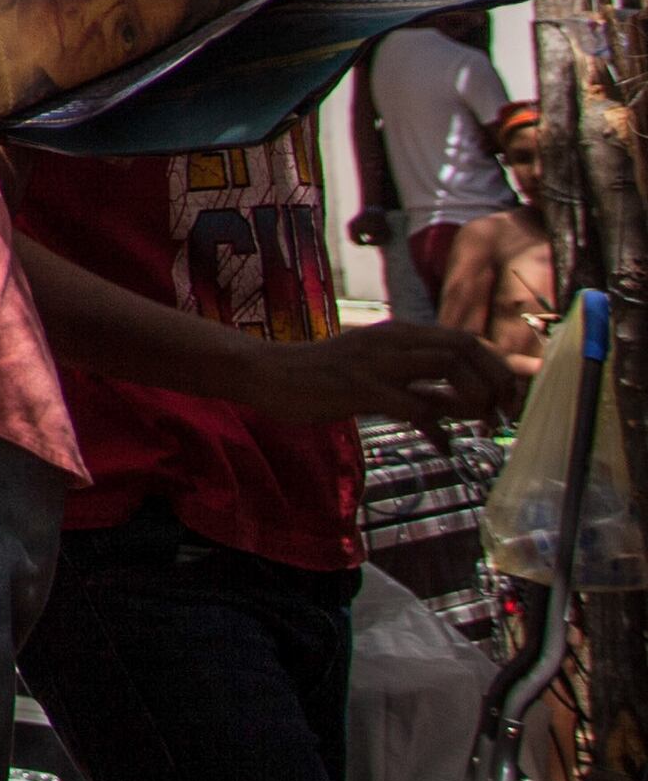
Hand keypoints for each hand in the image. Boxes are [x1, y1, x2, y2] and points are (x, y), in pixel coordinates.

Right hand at [252, 323, 518, 426]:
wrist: (266, 373)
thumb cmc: (321, 378)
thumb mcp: (378, 377)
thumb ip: (419, 387)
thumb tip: (462, 411)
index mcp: (399, 334)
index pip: (466, 338)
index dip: (499, 365)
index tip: (516, 397)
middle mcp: (393, 340)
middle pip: (466, 346)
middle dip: (497, 379)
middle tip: (504, 413)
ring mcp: (377, 361)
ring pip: (448, 365)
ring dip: (475, 396)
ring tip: (481, 424)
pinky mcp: (360, 387)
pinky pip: (415, 405)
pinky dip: (438, 427)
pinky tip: (442, 446)